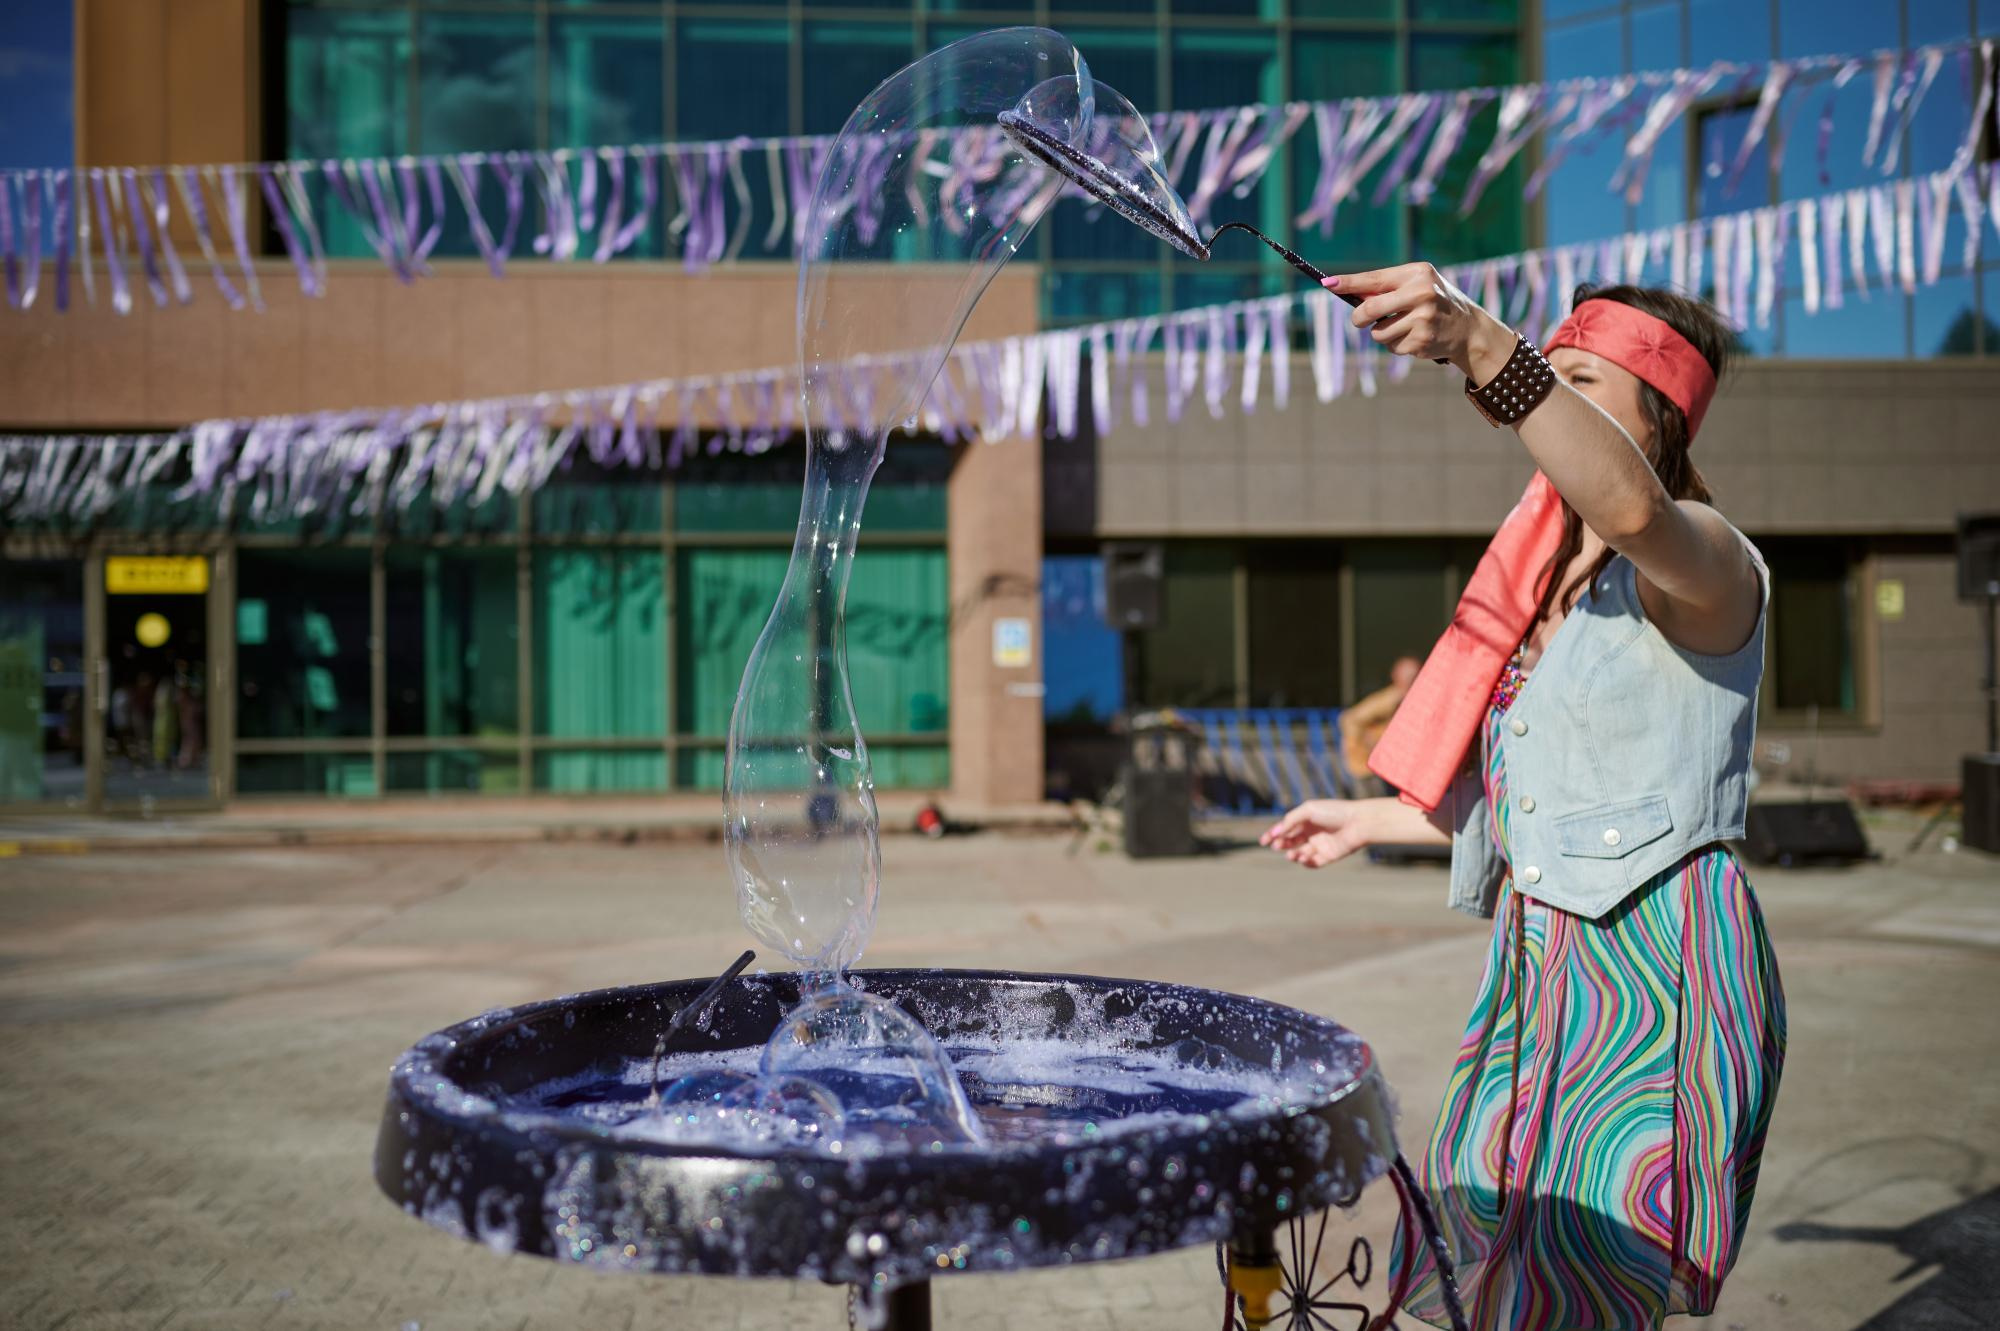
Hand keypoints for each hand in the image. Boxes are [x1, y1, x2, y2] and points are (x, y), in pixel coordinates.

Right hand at [1259, 798, 1372, 868]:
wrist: (1358, 823)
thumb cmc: (1334, 812)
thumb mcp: (1308, 810)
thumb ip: (1290, 820)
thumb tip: (1275, 832)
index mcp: (1306, 820)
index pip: (1286, 829)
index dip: (1273, 835)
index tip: (1263, 841)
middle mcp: (1312, 832)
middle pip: (1291, 842)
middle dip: (1281, 845)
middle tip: (1277, 846)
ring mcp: (1320, 845)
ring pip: (1300, 853)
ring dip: (1292, 855)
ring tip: (1292, 854)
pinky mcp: (1329, 856)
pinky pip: (1313, 863)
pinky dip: (1305, 863)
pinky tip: (1303, 858)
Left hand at [1322, 263, 1514, 382]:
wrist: (1467, 327)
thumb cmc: (1434, 301)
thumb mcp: (1417, 285)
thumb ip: (1387, 288)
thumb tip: (1349, 294)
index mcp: (1417, 274)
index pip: (1374, 279)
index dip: (1348, 283)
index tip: (1327, 284)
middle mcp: (1421, 294)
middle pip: (1369, 309)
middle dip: (1359, 318)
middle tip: (1360, 320)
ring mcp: (1422, 319)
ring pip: (1378, 333)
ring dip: (1381, 333)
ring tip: (1402, 327)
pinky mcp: (1422, 342)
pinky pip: (1391, 347)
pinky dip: (1396, 345)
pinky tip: (1414, 338)